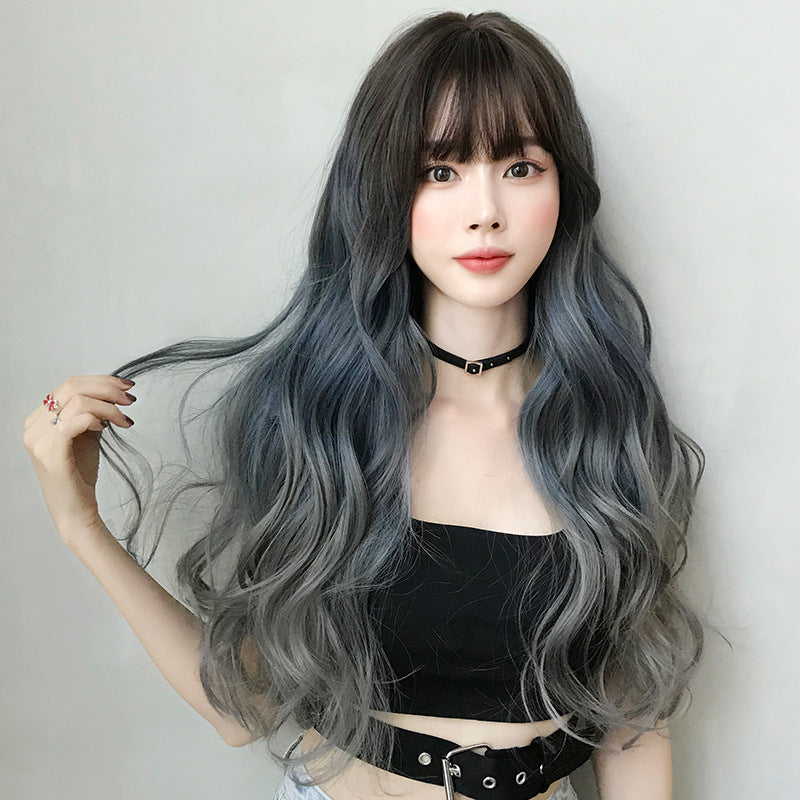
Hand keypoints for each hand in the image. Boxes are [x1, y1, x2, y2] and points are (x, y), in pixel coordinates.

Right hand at [23, 375, 136, 541]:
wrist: (76, 510)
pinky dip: (97, 418)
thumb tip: (110, 392)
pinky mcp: (51, 453)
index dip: (101, 381)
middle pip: (72, 387)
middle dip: (107, 388)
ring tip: (125, 420)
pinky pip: (75, 421)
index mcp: (39, 419)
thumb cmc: (80, 474)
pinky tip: (108, 428)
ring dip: (109, 406)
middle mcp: (34, 427)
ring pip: (77, 402)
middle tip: (130, 399)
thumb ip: (89, 413)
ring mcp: (39, 440)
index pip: (69, 385)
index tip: (126, 386)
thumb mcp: (85, 436)